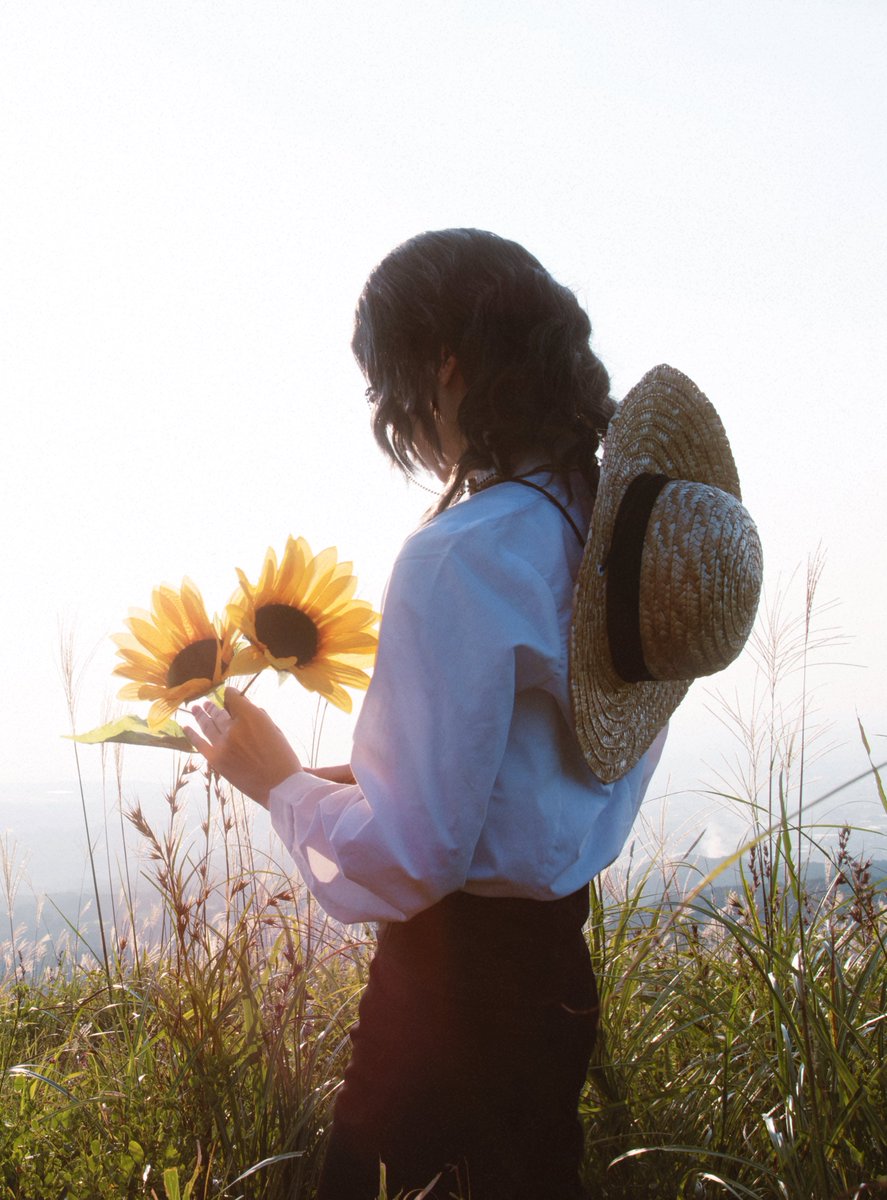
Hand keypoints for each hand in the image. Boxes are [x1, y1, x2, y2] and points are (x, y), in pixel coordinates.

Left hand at [184, 687, 301, 807]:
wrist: (279, 786)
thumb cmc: (282, 757)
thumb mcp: (275, 730)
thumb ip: (259, 717)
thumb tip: (247, 709)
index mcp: (251, 717)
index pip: (234, 698)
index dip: (231, 693)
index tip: (230, 693)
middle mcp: (233, 728)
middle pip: (219, 712)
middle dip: (214, 707)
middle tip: (208, 703)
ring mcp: (222, 744)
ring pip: (207, 725)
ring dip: (201, 715)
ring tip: (196, 709)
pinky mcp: (216, 759)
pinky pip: (199, 743)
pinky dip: (192, 734)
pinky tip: (185, 726)